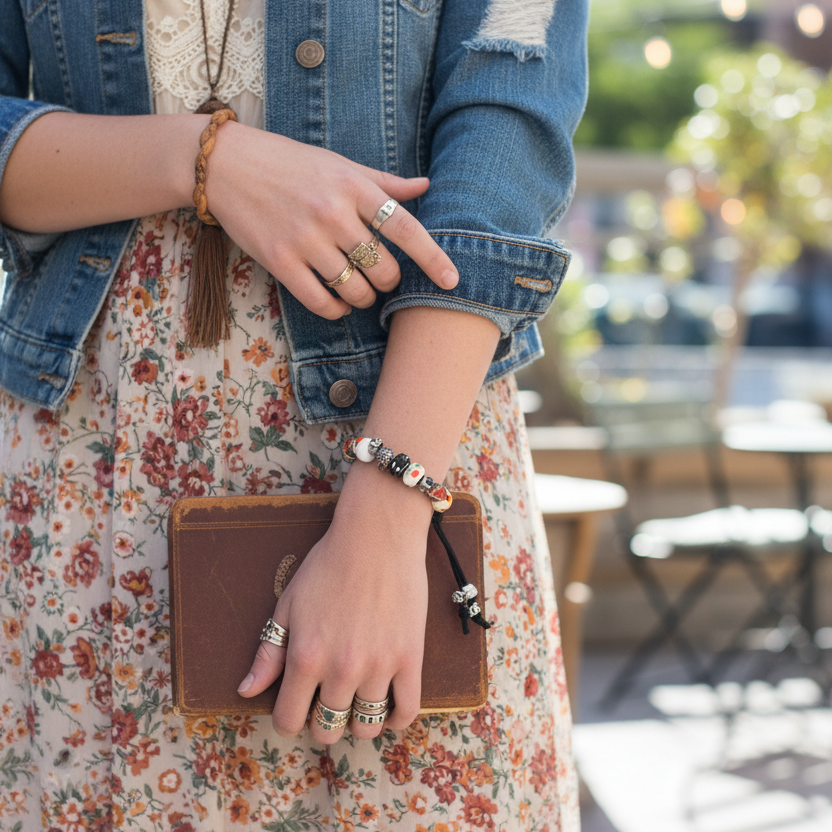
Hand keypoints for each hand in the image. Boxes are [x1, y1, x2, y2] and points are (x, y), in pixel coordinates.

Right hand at [206, 121, 458, 319]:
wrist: (225, 165)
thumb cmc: (289, 164)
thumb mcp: (338, 164)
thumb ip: (383, 182)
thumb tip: (425, 186)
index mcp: (353, 186)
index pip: (405, 227)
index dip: (432, 257)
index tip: (452, 280)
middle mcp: (332, 213)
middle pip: (383, 268)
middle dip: (388, 280)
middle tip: (379, 276)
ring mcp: (305, 239)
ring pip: (355, 289)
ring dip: (363, 297)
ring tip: (357, 288)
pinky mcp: (279, 260)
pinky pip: (321, 301)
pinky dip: (335, 309)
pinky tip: (336, 303)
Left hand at [236, 464, 432, 740]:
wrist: (377, 535)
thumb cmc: (328, 564)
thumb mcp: (289, 604)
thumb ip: (268, 652)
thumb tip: (246, 691)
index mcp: (305, 656)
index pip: (289, 720)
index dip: (288, 720)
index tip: (296, 709)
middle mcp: (341, 669)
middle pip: (328, 730)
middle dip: (322, 723)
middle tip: (327, 702)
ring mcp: (379, 666)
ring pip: (367, 726)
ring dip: (358, 721)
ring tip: (357, 701)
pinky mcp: (411, 658)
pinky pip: (407, 710)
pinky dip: (395, 718)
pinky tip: (387, 704)